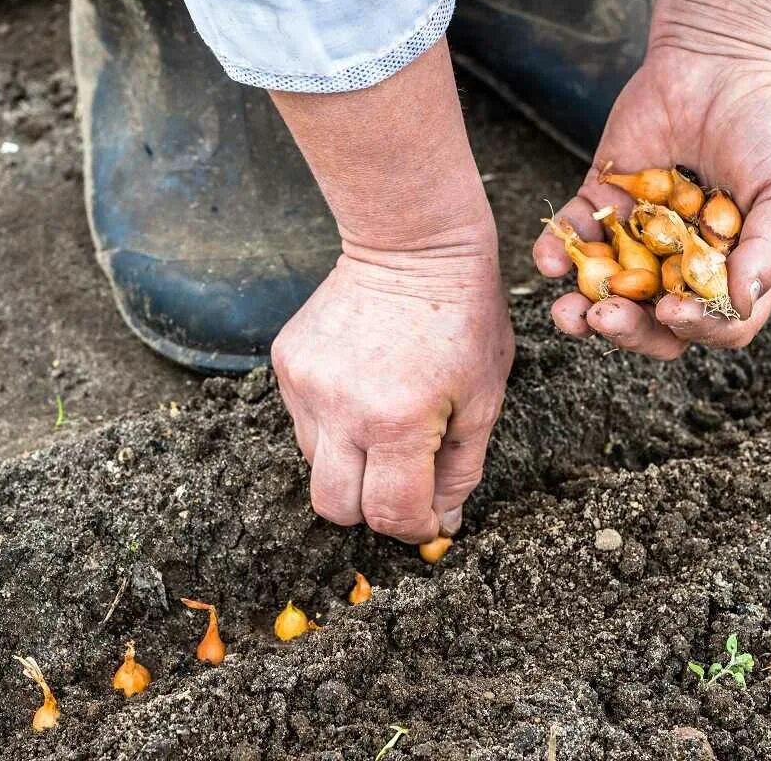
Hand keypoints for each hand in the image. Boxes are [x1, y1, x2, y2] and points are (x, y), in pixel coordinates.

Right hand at [272, 247, 512, 542]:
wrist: (411, 243)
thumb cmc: (463, 317)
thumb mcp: (484, 399)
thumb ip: (461, 471)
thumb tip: (440, 523)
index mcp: (399, 421)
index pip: (389, 514)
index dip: (413, 528)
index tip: (428, 517)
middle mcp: (342, 408)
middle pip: (335, 508)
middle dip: (370, 510)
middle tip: (402, 483)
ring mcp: (306, 384)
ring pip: (316, 466)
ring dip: (351, 463)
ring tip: (386, 418)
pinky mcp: (285, 363)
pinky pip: (303, 422)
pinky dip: (333, 424)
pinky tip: (362, 387)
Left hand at [535, 22, 770, 357]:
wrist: (728, 58)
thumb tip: (741, 300)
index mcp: (731, 271)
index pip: (713, 323)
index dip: (694, 328)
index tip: (674, 313)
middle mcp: (681, 263)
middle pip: (651, 321)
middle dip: (626, 329)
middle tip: (606, 318)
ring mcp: (638, 236)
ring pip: (604, 290)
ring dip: (581, 309)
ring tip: (568, 312)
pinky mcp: (601, 201)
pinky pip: (573, 237)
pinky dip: (555, 252)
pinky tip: (548, 260)